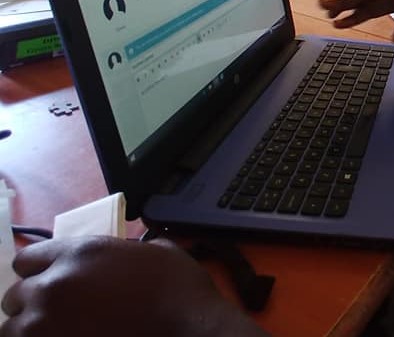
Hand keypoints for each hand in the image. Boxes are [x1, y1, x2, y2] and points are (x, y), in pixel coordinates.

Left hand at [0, 237, 266, 336]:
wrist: (189, 327)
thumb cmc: (179, 287)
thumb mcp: (156, 251)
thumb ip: (124, 251)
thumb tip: (124, 256)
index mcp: (78, 252)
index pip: (26, 260)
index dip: (40, 271)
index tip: (53, 280)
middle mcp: (54, 285)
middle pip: (14, 296)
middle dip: (33, 303)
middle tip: (59, 311)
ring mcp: (49, 324)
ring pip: (12, 329)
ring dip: (31, 329)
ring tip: (57, 330)